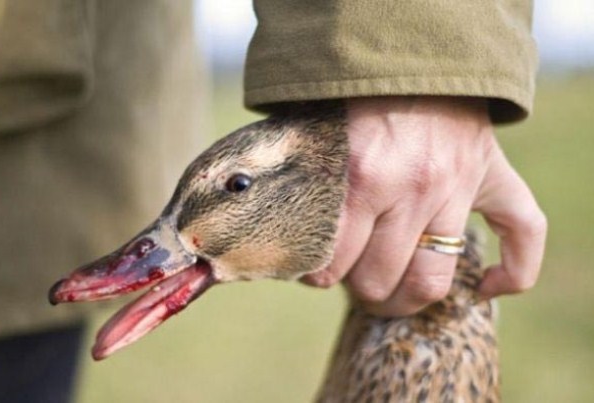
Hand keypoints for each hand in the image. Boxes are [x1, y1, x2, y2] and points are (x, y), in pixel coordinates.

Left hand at [302, 96, 546, 316]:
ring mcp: (457, 187)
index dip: (319, 277)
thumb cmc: (356, 99)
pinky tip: (484, 290)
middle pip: (381, 280)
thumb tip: (283, 232)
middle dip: (359, 291)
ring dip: (405, 298)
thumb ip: (304, 181)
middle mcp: (413, 187)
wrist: (410, 56)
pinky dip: (510, 275)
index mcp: (362, 176)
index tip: (315, 273)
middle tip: (351, 282)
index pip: (335, 262)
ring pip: (431, 280)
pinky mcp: (494, 178)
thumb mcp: (320, 135)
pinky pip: (522, 237)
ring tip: (390, 291)